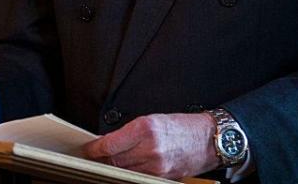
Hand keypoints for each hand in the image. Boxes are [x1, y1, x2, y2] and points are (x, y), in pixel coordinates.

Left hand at [81, 112, 218, 179]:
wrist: (208, 139)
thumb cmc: (183, 126)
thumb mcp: (153, 119)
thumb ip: (130, 132)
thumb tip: (110, 141)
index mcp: (146, 128)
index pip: (110, 144)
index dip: (95, 148)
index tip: (89, 149)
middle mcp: (150, 148)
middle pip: (115, 160)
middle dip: (103, 158)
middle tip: (96, 156)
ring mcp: (156, 166)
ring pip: (124, 171)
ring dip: (116, 167)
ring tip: (111, 161)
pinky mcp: (162, 177)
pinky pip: (138, 177)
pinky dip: (130, 173)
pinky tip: (128, 168)